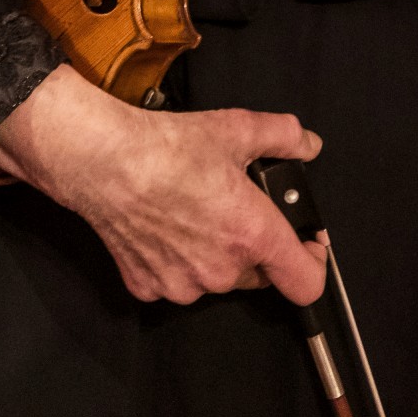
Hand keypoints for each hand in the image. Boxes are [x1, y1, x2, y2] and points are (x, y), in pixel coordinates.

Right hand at [0, 64, 327, 306]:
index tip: (305, 243)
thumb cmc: (168, 146)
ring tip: (193, 214)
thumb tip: (309, 144)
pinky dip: (174, 262)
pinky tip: (162, 228)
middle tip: (235, 208)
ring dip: (213, 256)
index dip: (314, 264)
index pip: (306, 283)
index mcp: (253, 235)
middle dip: (255, 248)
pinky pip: (174, 282)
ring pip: (214, 279)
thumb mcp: (235, 128)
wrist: (103, 160)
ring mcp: (182, 285)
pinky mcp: (147, 288)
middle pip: (258, 275)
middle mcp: (221, 271)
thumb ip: (284, 136)